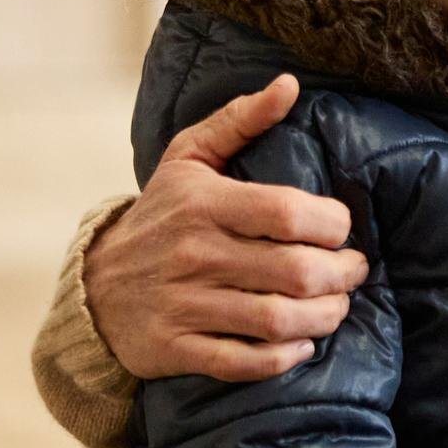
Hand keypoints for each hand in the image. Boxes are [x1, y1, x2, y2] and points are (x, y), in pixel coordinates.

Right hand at [85, 74, 369, 381]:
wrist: (93, 286)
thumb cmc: (160, 215)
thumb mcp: (188, 158)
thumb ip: (240, 120)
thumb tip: (289, 85)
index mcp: (203, 204)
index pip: (287, 212)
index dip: (333, 223)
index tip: (342, 228)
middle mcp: (194, 255)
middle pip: (295, 271)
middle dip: (342, 274)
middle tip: (354, 270)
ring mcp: (183, 305)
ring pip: (277, 319)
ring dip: (325, 317)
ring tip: (338, 305)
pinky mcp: (176, 348)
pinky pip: (245, 362)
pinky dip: (284, 357)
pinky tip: (303, 344)